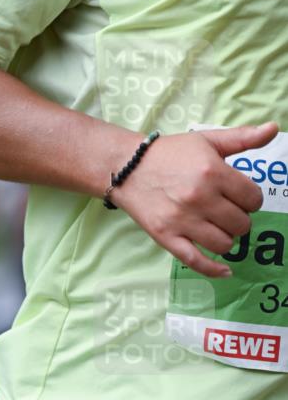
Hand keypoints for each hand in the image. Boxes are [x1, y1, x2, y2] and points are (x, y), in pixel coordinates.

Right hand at [113, 122, 277, 277]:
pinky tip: (225, 270)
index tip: (238, 196)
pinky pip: (197, 262)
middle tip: (225, 209)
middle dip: (238, 217)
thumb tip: (273, 129)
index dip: (250, 199)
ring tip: (216, 226)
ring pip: (225, 244)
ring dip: (226, 237)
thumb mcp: (207, 140)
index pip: (253, 199)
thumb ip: (243, 138)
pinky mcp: (167, 237)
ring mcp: (182, 220)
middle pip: (242, 224)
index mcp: (213, 172)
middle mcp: (200, 198)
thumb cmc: (169, 153)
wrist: (126, 167)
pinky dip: (214, 270)